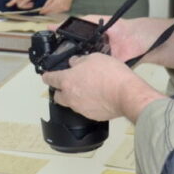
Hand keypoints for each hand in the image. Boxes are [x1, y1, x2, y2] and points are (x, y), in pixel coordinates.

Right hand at [6, 0, 38, 9]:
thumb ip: (24, 1)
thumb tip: (19, 6)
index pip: (14, 0)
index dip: (10, 3)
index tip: (7, 5)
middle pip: (19, 4)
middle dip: (25, 6)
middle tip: (32, 4)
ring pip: (21, 3)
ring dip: (26, 5)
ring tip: (32, 3)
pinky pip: (22, 1)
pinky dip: (26, 3)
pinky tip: (30, 2)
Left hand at [39, 0, 73, 14]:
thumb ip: (48, 3)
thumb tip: (43, 8)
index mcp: (57, 3)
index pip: (49, 9)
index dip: (44, 11)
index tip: (40, 12)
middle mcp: (61, 7)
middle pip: (52, 12)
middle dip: (47, 11)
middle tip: (43, 11)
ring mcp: (64, 9)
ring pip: (55, 12)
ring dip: (52, 11)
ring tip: (49, 8)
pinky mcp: (66, 9)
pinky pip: (59, 11)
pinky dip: (56, 10)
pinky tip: (55, 7)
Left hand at [41, 53, 162, 121]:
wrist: (127, 94)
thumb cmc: (111, 74)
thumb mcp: (94, 58)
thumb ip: (80, 61)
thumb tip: (74, 63)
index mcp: (67, 81)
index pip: (49, 79)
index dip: (47, 76)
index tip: (47, 76)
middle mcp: (70, 96)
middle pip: (57, 95)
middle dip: (60, 90)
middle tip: (69, 84)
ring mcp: (80, 108)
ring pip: (71, 103)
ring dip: (74, 97)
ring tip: (87, 90)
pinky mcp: (91, 115)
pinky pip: (84, 109)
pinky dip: (87, 104)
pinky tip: (97, 97)